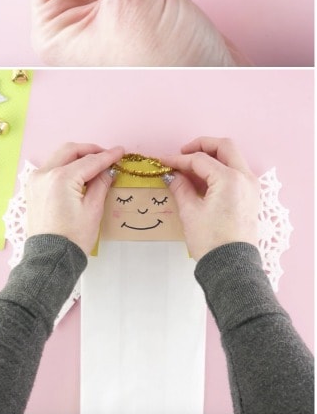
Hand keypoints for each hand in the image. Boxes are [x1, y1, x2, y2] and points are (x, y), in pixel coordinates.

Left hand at [26, 143, 124, 254]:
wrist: (51, 257)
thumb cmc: (73, 237)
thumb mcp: (93, 210)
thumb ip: (100, 184)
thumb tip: (107, 170)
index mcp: (60, 178)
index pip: (89, 161)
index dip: (107, 156)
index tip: (120, 151)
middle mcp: (44, 173)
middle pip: (70, 151)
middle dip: (89, 150)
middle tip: (106, 155)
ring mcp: (35, 179)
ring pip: (58, 157)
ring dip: (76, 157)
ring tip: (95, 164)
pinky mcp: (33, 187)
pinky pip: (50, 168)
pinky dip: (65, 166)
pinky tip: (78, 174)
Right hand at [160, 137, 259, 260]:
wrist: (231, 267)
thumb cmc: (210, 240)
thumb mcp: (190, 212)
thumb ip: (180, 187)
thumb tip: (172, 174)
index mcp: (229, 179)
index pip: (199, 160)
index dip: (178, 159)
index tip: (162, 162)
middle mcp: (245, 178)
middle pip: (224, 147)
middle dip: (202, 146)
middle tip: (183, 154)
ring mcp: (251, 187)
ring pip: (232, 158)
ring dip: (212, 157)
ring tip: (190, 169)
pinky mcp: (250, 197)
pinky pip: (235, 173)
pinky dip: (220, 170)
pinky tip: (202, 181)